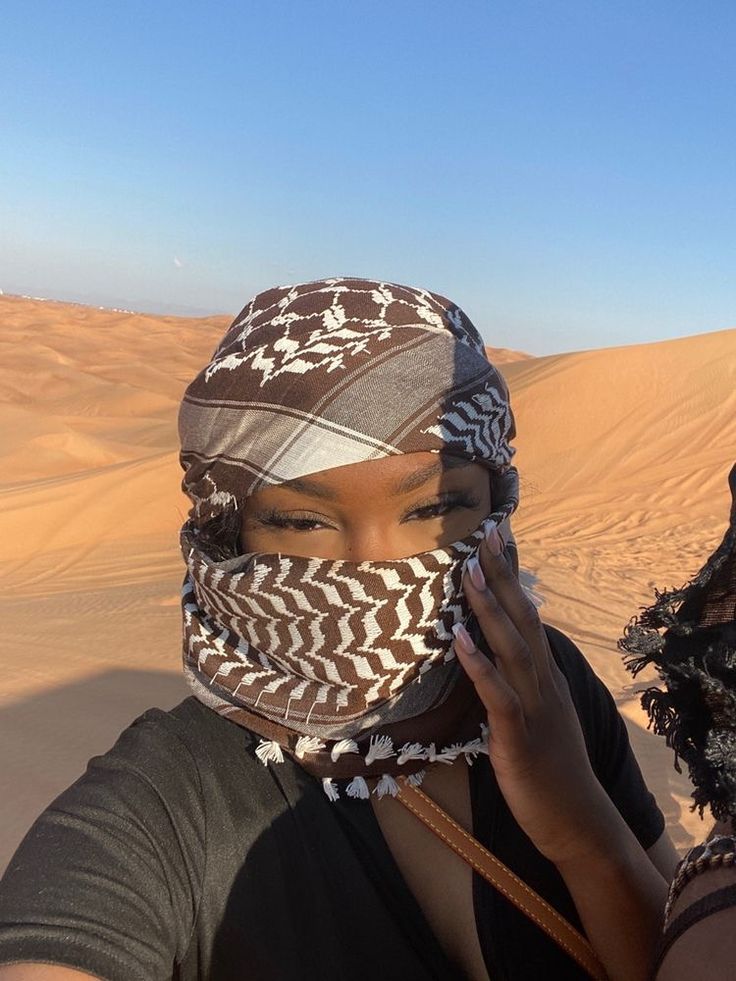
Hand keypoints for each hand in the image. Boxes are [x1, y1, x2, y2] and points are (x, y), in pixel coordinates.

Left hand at [453, 522, 618, 865]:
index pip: (528, 616)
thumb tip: (489, 655)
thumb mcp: (537, 716)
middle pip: (522, 618)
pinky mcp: (518, 736)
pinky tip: (459, 639)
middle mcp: (543, 682)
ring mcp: (533, 707)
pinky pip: (497, 694)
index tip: (497, 541)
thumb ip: (518, 684)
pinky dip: (479, 664)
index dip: (512, 579)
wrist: (578, 822)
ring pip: (511, 647)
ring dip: (488, 608)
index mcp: (545, 676)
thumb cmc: (552, 770)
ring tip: (469, 571)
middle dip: (502, 576)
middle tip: (484, 535)